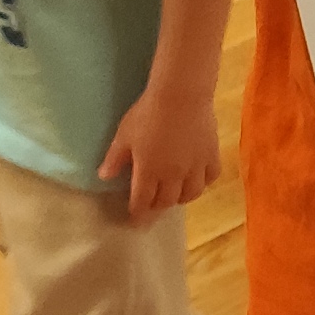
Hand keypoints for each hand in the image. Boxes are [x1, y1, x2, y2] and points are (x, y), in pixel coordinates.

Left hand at [101, 73, 222, 217]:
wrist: (181, 95)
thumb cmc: (147, 113)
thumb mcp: (124, 135)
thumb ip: (114, 158)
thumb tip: (103, 177)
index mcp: (149, 172)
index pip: (142, 202)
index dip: (137, 213)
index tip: (134, 219)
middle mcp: (173, 176)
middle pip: (166, 202)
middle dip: (157, 207)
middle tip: (152, 205)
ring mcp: (195, 167)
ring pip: (191, 195)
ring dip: (180, 198)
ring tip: (175, 193)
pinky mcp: (211, 156)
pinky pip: (210, 178)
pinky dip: (202, 183)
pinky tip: (196, 178)